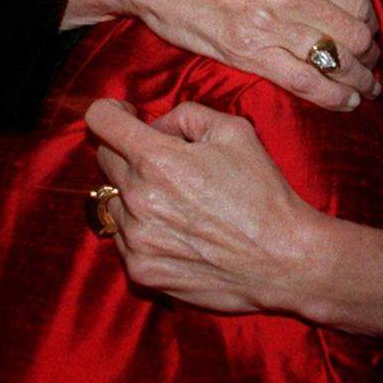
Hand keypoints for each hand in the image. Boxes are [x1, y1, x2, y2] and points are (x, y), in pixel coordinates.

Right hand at [68, 0, 379, 109]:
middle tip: (370, 67)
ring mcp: (273, 23)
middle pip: (356, 35)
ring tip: (364, 90)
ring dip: (358, 80)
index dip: (370, 26)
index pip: (359, 2)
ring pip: (338, 60)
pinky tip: (346, 101)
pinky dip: (334, 96)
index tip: (367, 37)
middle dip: (369, 56)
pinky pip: (306, 81)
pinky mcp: (249, 52)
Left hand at [86, 97, 319, 312]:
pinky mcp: (141, 271)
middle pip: (103, 159)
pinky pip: (123, 239)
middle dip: (127, 151)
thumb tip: (157, 126)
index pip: (100, 120)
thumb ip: (186, 115)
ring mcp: (136, 239)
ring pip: (112, 201)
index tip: (127, 117)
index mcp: (156, 159)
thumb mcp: (234, 130)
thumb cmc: (261, 191)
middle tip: (164, 160)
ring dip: (134, 194)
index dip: (111, 112)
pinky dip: (142, 229)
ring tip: (175, 201)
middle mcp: (137, 198)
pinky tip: (177, 230)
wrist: (281, 258)